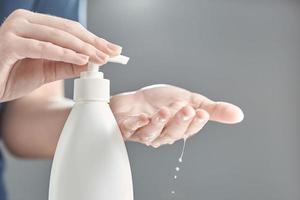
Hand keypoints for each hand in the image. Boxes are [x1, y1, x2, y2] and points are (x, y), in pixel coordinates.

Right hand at [0, 9, 121, 101]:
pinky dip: (65, 54)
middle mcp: (25, 21)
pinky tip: (82, 60)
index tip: (112, 49)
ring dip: (83, 48)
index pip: (71, 29)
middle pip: (69, 30)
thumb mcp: (47, 70)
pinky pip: (44, 48)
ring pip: (59, 36)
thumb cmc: (12, 76)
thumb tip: (93, 63)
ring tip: (101, 58)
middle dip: (93, 43)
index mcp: (35, 24)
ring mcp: (16, 29)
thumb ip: (68, 65)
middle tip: (112, 53)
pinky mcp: (10, 43)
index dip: (93, 39)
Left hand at [111, 84, 243, 147]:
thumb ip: (213, 109)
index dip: (196, 122)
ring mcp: (144, 133)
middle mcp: (162, 134)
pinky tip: (142, 117)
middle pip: (172, 133)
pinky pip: (130, 129)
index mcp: (178, 128)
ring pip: (152, 134)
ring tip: (165, 111)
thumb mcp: (190, 100)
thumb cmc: (160, 101)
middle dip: (180, 121)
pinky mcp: (127, 128)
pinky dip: (136, 124)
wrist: (134, 100)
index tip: (202, 112)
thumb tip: (238, 115)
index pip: (190, 129)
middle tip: (186, 109)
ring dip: (159, 123)